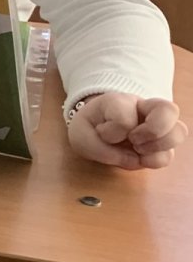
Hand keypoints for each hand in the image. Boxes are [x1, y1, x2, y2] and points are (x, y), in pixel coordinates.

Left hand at [68, 93, 185, 169]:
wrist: (92, 130)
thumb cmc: (88, 128)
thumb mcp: (81, 138)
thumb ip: (102, 150)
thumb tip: (134, 158)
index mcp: (119, 101)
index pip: (125, 116)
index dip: (112, 131)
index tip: (102, 132)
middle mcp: (144, 109)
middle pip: (170, 110)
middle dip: (152, 132)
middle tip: (133, 141)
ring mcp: (156, 126)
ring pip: (179, 131)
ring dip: (158, 147)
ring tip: (137, 150)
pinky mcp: (160, 144)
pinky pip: (169, 154)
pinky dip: (155, 160)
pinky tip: (139, 158)